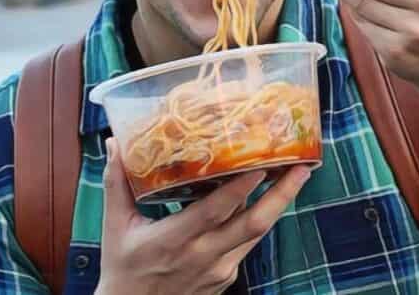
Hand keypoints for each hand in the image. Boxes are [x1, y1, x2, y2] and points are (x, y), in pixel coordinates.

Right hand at [95, 138, 311, 294]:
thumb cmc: (123, 268)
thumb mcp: (115, 226)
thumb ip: (118, 183)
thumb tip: (116, 142)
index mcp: (174, 240)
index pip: (215, 211)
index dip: (240, 187)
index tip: (261, 162)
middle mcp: (203, 255)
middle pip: (253, 223)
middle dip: (281, 193)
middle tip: (303, 166)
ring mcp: (219, 268)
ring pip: (258, 232)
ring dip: (279, 202)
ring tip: (297, 173)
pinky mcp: (227, 276)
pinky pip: (248, 242)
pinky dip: (260, 218)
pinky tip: (269, 196)